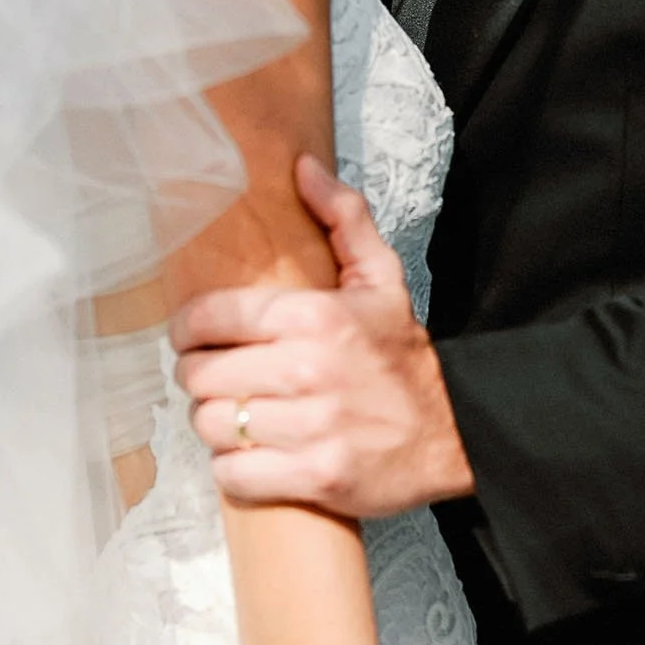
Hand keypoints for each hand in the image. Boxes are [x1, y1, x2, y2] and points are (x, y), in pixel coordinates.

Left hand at [171, 154, 474, 514]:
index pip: (210, 316)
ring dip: (214, 422)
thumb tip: (302, 167)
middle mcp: (308, 370)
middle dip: (199, 376)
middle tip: (214, 377)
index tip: (192, 336)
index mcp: (314, 316)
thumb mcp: (381, 277)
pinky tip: (249, 455)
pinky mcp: (316, 478)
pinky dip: (232, 470)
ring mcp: (312, 428)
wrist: (456, 432)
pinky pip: (234, 476)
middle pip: (201, 374)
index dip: (188, 328)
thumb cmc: (403, 355)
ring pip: (212, 425)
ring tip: (232, 414)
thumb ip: (342, 217)